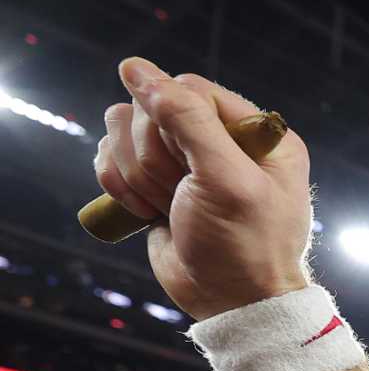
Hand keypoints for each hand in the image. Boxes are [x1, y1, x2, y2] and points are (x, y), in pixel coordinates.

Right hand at [96, 58, 312, 320]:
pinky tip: (145, 212)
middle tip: (180, 193)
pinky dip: (117, 184)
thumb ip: (187, 119)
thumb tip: (136, 68)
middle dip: (154, 155)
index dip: (173, 120)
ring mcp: (184, 159)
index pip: (189, 88)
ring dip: (135, 172)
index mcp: (255, 132)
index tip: (188, 165)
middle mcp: (221, 139)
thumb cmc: (244, 244)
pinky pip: (111, 155)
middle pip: (151, 107)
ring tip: (165, 206)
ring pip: (123, 128)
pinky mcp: (153, 181)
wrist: (231, 302)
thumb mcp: (226, 178)